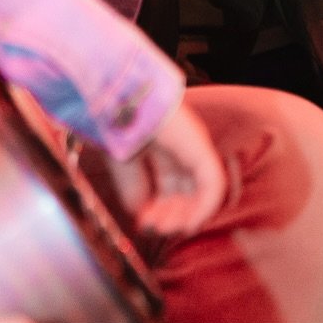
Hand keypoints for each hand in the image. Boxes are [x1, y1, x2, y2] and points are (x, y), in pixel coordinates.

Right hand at [101, 97, 225, 237]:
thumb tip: (140, 215)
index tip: (142, 224)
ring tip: (162, 227)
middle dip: (171, 216)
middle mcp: (182, 144)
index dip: (158, 209)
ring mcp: (193, 143)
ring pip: (203, 192)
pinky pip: (213, 184)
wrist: (111, 93)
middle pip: (187, 191)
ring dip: (184, 216)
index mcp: (162, 143)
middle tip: (152, 228)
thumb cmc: (110, 117)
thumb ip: (133, 186)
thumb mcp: (120, 159)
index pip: (171, 185)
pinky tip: (186, 224)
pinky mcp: (199, 145)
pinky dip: (203, 209)